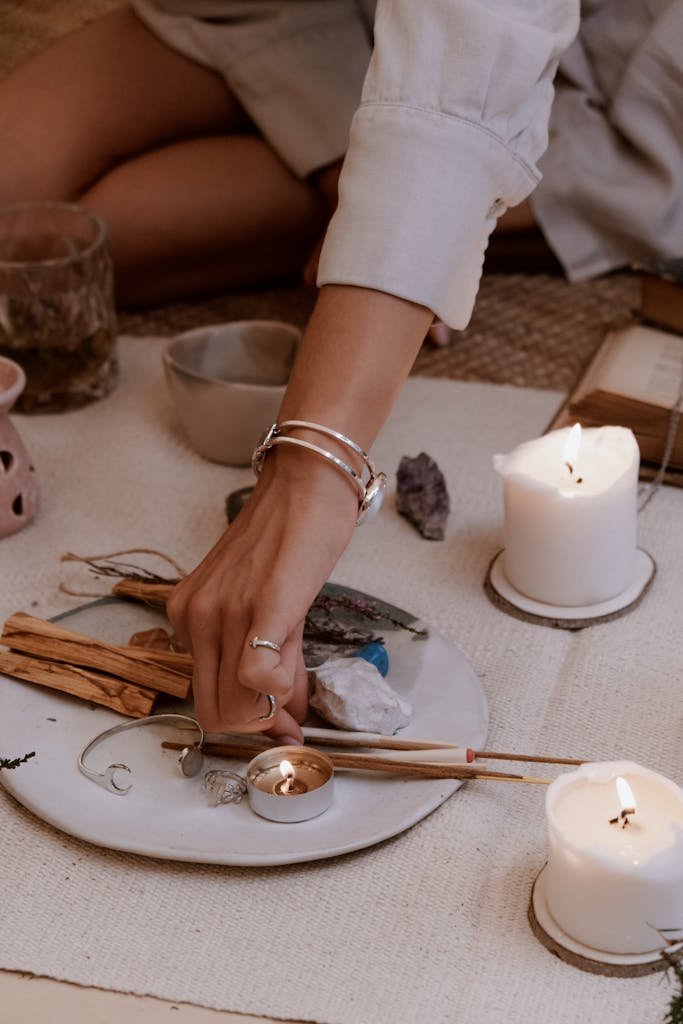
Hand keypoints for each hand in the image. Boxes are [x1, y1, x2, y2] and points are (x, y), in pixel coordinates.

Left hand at [167, 447, 357, 742]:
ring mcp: (224, 611)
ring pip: (237, 703)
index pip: (205, 698)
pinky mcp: (262, 605)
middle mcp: (196, 617)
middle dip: (257, 728)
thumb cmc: (288, 536)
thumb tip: (285, 713)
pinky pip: (256, 674)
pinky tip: (297, 683)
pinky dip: (278, 692)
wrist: (307, 483)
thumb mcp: (268, 603)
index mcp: (189, 616)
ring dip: (274, 710)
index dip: (244, 724)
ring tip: (298, 685)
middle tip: (291, 722)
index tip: (277, 729)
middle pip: (216, 711)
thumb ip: (273, 659)